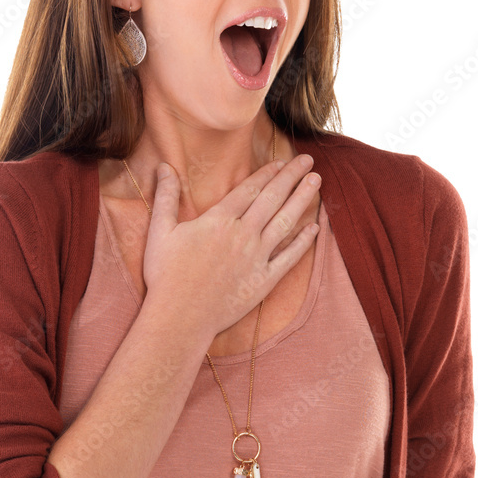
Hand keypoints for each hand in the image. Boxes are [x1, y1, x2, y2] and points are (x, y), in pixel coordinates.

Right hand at [141, 154, 320, 340]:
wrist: (180, 317)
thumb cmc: (166, 275)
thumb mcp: (160, 231)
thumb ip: (166, 197)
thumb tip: (163, 166)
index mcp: (218, 220)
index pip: (249, 189)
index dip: (268, 173)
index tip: (282, 162)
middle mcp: (242, 235)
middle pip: (272, 198)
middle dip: (292, 176)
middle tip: (308, 160)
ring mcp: (256, 258)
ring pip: (285, 222)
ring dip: (303, 199)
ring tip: (317, 181)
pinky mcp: (264, 281)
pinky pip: (289, 257)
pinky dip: (303, 242)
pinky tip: (315, 228)